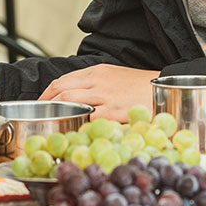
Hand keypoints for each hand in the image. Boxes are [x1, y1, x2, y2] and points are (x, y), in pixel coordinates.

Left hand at [38, 64, 159, 121]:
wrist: (166, 86)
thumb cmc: (140, 85)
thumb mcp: (113, 76)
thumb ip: (93, 83)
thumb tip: (73, 97)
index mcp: (96, 71)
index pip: (61, 81)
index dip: (45, 94)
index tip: (39, 104)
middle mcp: (98, 81)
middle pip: (61, 91)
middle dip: (45, 105)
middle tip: (40, 118)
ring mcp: (106, 96)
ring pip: (70, 102)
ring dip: (57, 114)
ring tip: (51, 126)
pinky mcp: (116, 111)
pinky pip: (91, 119)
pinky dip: (80, 126)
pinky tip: (75, 134)